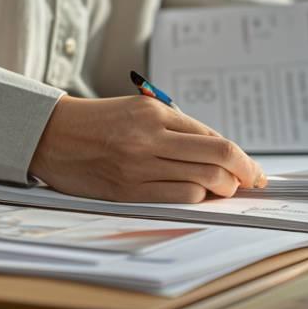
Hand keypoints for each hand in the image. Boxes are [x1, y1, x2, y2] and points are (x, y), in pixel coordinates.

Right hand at [29, 96, 267, 203]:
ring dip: (222, 188)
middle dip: (244, 173)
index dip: (242, 157)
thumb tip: (221, 152)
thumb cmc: (101, 122)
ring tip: (225, 189)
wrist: (52, 135)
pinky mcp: (126, 191)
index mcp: (155, 114)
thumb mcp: (141, 111)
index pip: (215, 139)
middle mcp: (150, 138)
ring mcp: (138, 166)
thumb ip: (179, 128)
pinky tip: (198, 195)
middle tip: (252, 181)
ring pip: (202, 181)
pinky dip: (196, 197)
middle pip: (218, 158)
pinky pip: (177, 197)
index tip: (254, 170)